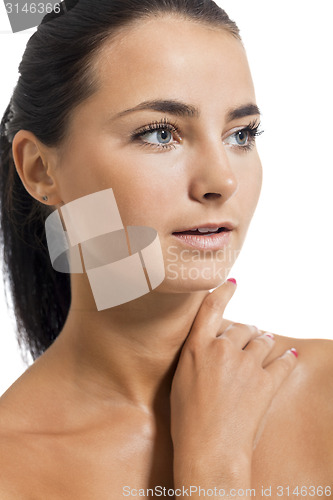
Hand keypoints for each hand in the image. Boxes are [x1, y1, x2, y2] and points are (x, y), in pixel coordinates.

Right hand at [170, 279, 297, 490]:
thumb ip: (196, 355)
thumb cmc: (188, 420)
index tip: (232, 282)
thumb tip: (210, 344)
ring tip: (265, 347)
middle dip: (246, 332)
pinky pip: (283, 362)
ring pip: (262, 341)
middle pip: (242, 327)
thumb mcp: (181, 379)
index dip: (223, 291)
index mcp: (197, 348)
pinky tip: (291, 355)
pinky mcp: (266, 381)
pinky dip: (287, 358)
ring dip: (264, 343)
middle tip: (248, 339)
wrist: (209, 451)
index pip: (211, 308)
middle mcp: (222, 349)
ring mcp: (246, 365)